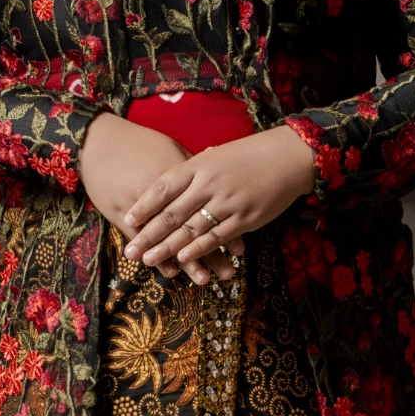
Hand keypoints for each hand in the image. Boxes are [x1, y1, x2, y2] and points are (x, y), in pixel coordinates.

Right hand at [77, 112, 232, 280]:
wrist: (99, 141)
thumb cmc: (137, 143)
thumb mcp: (170, 151)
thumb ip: (192, 169)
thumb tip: (215, 180)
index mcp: (180, 176)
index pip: (207, 208)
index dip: (223, 228)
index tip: (240, 248)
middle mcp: (164, 195)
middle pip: (192, 228)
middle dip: (212, 253)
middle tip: (230, 272)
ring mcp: (142, 206)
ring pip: (169, 239)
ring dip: (187, 262)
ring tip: (206, 280)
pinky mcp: (121, 214)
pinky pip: (146, 242)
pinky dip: (158, 257)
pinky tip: (172, 273)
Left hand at [122, 125, 314, 284]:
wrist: (287, 157)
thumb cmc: (247, 155)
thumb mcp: (214, 156)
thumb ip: (191, 172)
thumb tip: (165, 187)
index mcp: (199, 165)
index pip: (163, 186)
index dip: (144, 205)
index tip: (127, 219)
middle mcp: (209, 184)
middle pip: (172, 213)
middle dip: (148, 234)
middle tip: (130, 251)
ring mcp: (227, 203)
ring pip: (191, 229)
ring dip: (167, 247)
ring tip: (148, 259)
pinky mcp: (245, 219)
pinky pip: (216, 237)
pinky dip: (198, 249)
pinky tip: (182, 259)